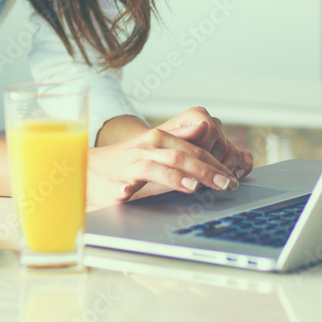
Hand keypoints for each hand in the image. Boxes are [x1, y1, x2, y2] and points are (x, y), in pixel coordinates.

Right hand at [86, 122, 240, 208]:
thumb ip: (180, 140)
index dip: (215, 163)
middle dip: (207, 170)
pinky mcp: (116, 181)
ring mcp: (131, 164)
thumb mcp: (156, 147)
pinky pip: (127, 184)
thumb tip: (205, 128)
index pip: (193, 149)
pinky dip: (133, 188)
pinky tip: (141, 194)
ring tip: (195, 186)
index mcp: (159, 139)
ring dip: (176, 177)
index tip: (232, 178)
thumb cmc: (127, 161)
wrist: (89, 168)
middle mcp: (147, 147)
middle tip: (227, 184)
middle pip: (181, 156)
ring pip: (158, 167)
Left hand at [157, 107, 253, 180]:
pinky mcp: (226, 150)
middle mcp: (211, 123)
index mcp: (195, 115)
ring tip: (215, 182)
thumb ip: (182, 134)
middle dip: (212, 164)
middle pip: (222, 145)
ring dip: (226, 169)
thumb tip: (204, 126)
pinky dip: (243, 166)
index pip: (211, 132)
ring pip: (233, 153)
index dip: (203, 151)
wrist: (155, 155)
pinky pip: (242, 156)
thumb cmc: (156, 148)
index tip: (191, 165)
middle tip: (201, 180)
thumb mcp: (162, 142)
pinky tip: (237, 176)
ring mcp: (220, 137)